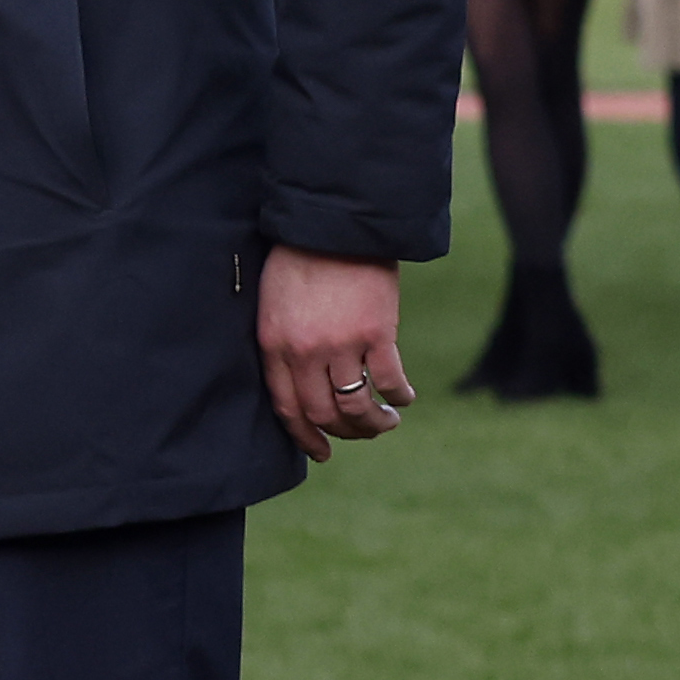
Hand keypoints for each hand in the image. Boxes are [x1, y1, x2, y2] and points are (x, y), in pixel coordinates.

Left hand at [256, 247, 409, 458]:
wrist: (333, 227)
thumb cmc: (299, 263)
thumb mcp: (273, 306)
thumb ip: (284, 345)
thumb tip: (303, 383)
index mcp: (274, 346)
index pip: (286, 407)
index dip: (304, 436)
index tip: (320, 452)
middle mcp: (305, 352)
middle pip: (323, 413)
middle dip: (344, 434)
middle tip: (362, 434)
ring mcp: (341, 344)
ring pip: (357, 406)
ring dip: (374, 424)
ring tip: (387, 422)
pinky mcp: (376, 333)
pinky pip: (389, 380)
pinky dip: (400, 396)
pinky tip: (406, 398)